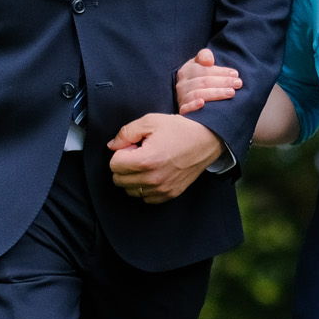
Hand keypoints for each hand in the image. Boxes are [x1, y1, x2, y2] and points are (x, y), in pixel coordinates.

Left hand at [107, 112, 227, 202]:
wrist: (206, 140)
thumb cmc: (179, 129)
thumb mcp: (150, 121)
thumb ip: (126, 133)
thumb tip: (112, 146)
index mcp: (146, 160)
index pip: (114, 164)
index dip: (121, 152)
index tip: (134, 145)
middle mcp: (153, 179)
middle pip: (119, 180)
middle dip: (125, 165)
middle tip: (140, 153)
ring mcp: (162, 189)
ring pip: (130, 190)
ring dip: (133, 177)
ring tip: (148, 163)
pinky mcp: (170, 194)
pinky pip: (145, 198)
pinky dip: (145, 187)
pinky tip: (154, 173)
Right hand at [175, 47, 243, 114]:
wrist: (190, 99)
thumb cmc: (200, 79)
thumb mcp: (200, 65)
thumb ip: (204, 56)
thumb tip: (209, 61)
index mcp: (186, 71)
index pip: (203, 69)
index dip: (220, 71)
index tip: (235, 74)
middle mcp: (182, 84)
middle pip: (203, 82)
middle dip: (223, 82)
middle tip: (238, 83)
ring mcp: (181, 98)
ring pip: (198, 94)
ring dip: (216, 93)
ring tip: (231, 92)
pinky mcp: (182, 111)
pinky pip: (185, 108)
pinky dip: (193, 105)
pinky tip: (202, 104)